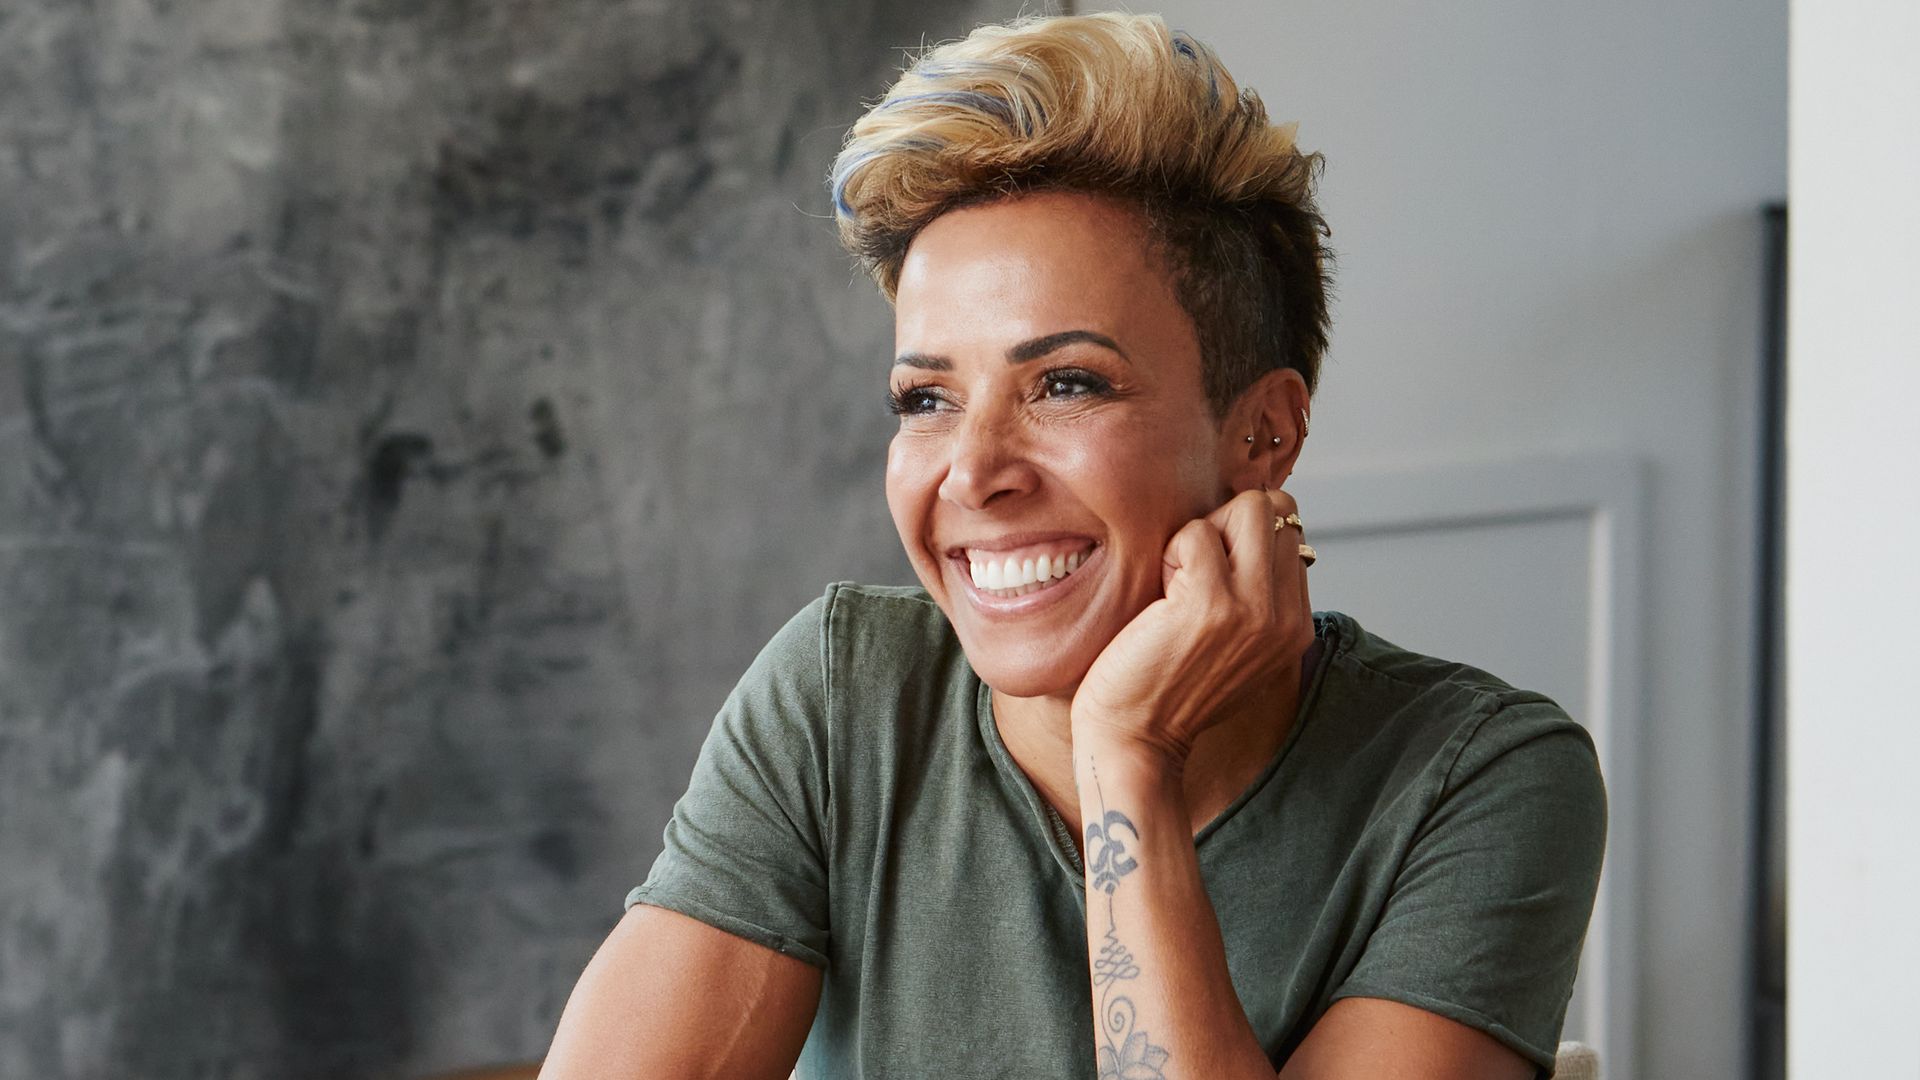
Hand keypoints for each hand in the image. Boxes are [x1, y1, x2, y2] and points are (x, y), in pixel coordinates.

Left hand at [1070, 488, 1314, 770]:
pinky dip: (1171, 551)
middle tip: (1192, 573)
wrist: (1135, 739)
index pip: (1291, 532)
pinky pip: (1196, 531)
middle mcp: (1286, 618)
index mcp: (1296, 626)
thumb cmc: (1168, 687)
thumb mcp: (1236, 646)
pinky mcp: (1211, 603)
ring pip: (1247, 508)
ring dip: (1201, 534)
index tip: (1211, 576)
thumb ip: (1257, 596)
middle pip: (1275, 509)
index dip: (1242, 537)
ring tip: (1178, 585)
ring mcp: (1254, 610)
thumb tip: (1252, 526)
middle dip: (1227, 524)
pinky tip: (1160, 596)